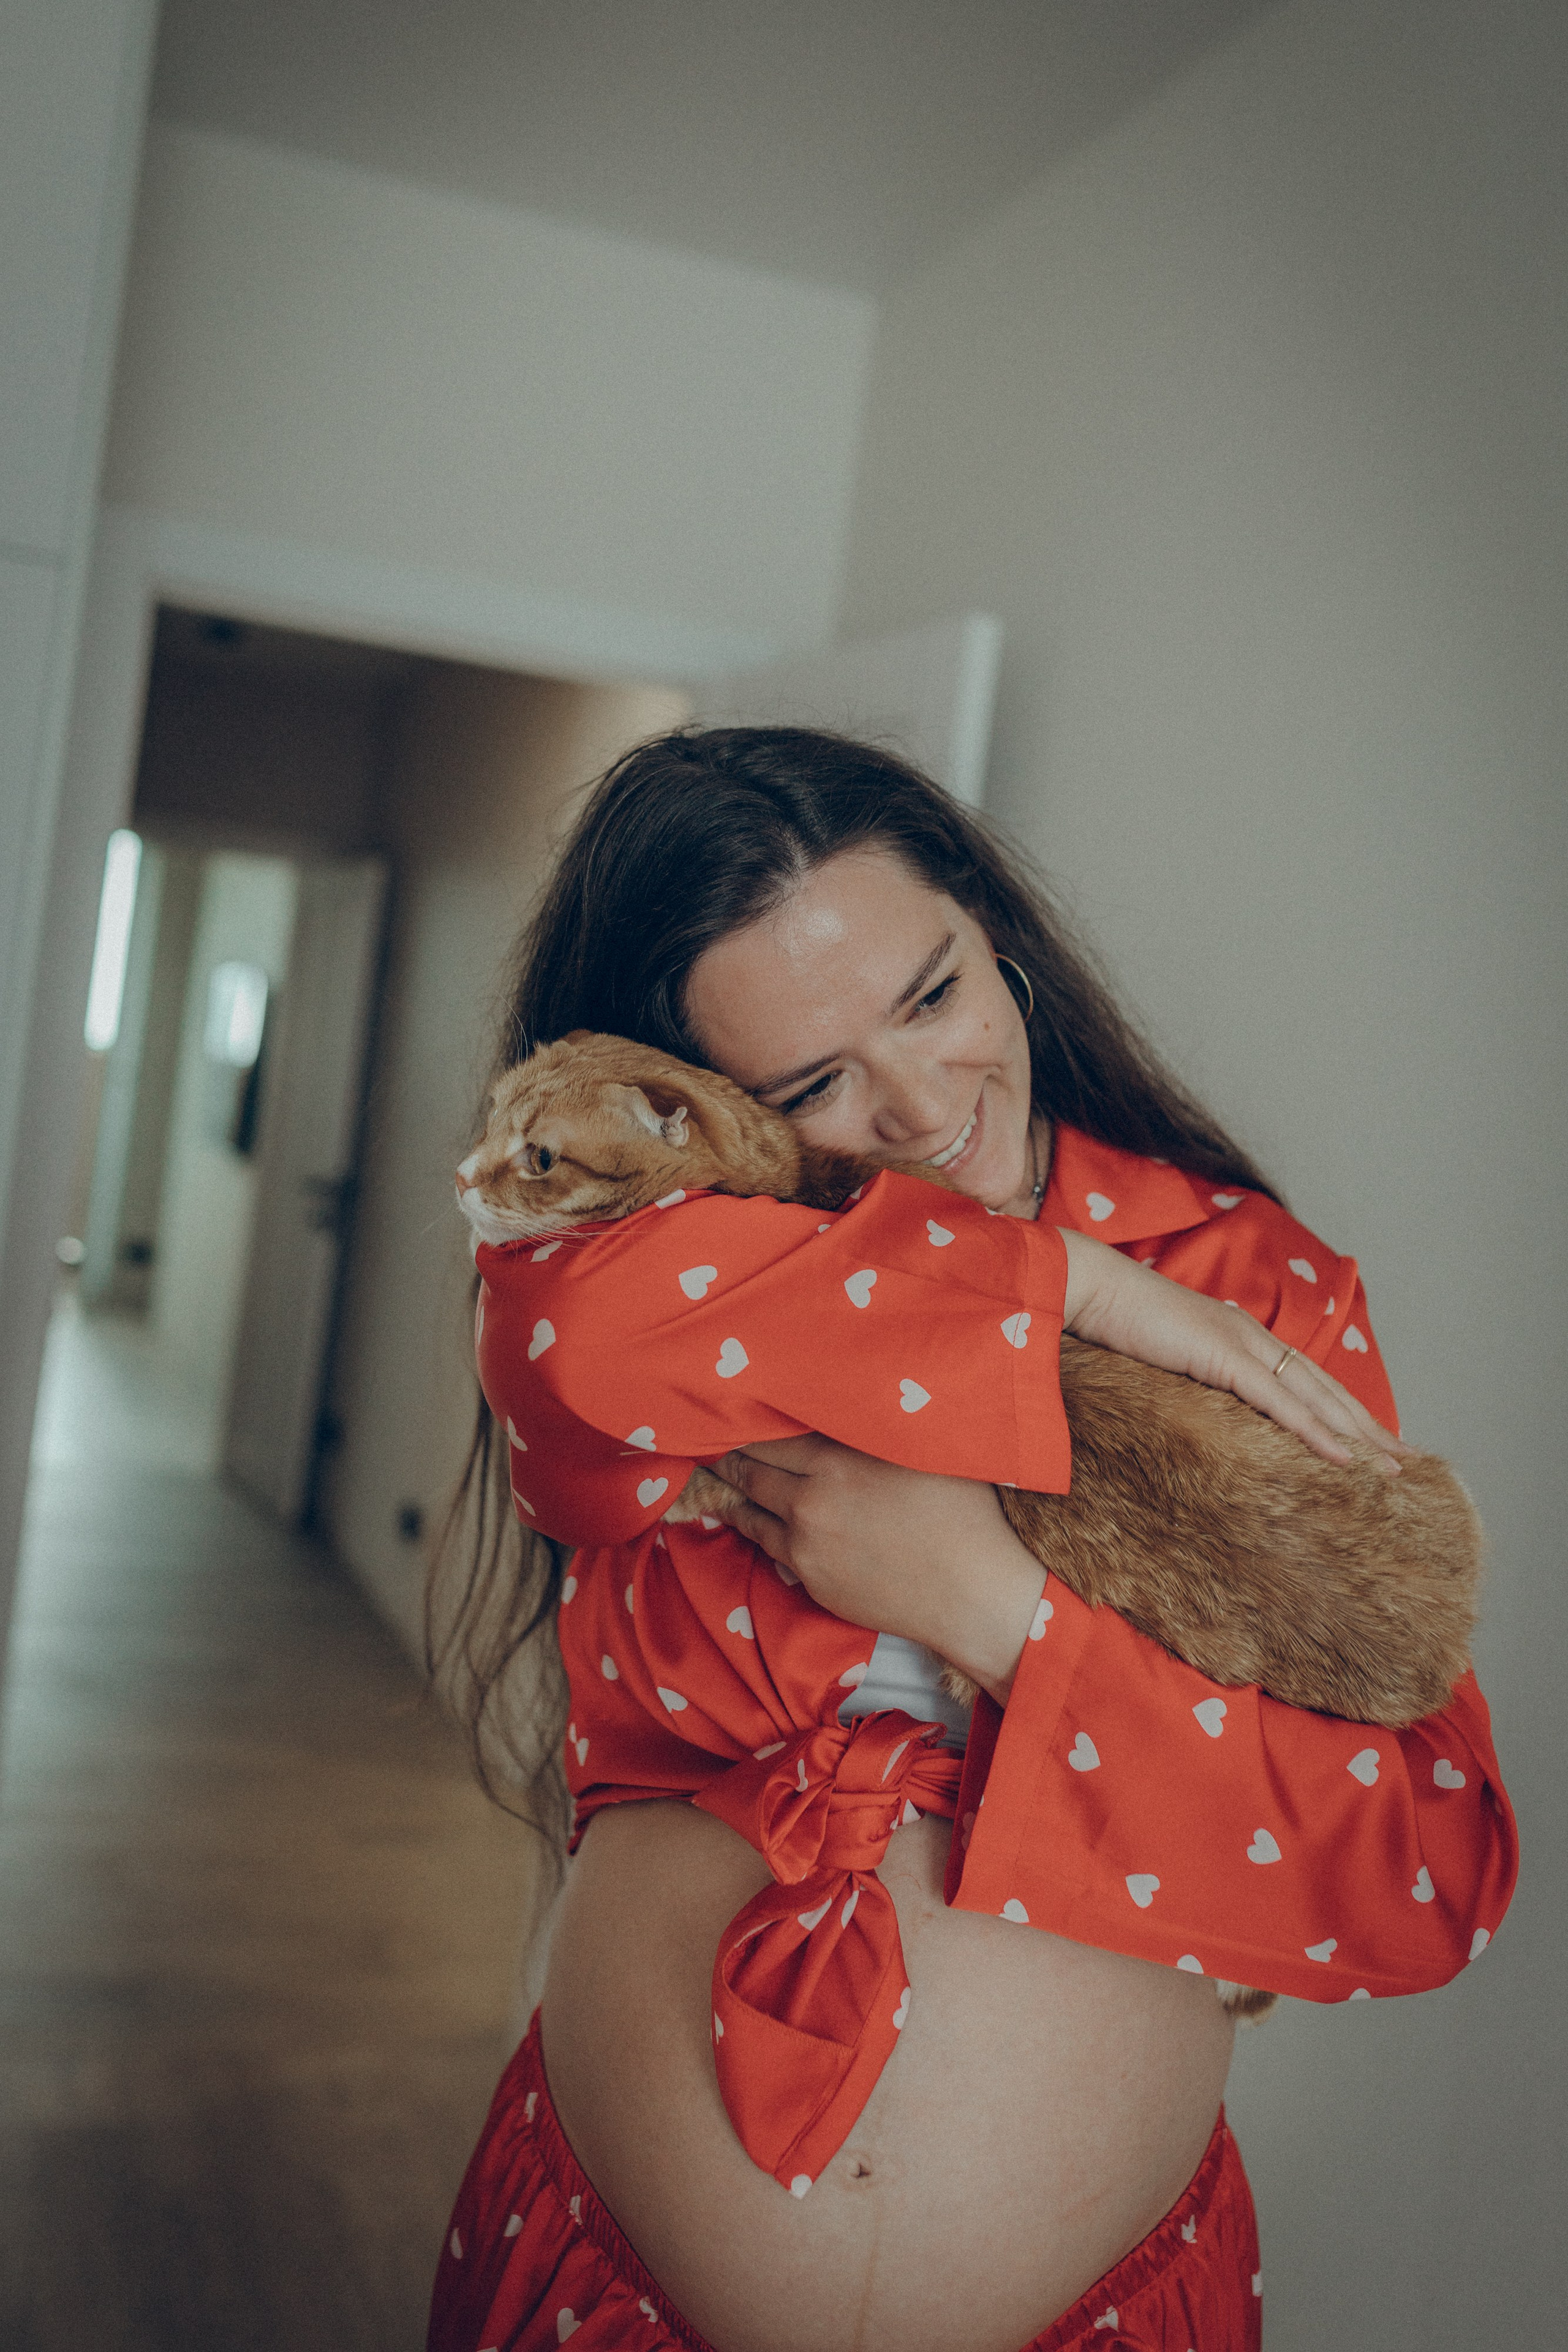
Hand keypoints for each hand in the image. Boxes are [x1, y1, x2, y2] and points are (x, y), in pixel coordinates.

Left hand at [701, 1436, 1045, 1706]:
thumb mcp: (920, 1451)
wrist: (973, 1593)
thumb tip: (849, 1397)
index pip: (771, 1432)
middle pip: (752, 1467)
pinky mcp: (810, 1579)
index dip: (748, 1419)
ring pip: (751, 1509)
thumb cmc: (964, 1513)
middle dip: (729, 1453)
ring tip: (715, 1473)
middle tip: (707, 1439)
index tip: (730, 1406)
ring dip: (732, 1490)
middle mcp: (812, 1498)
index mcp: (839, 1458)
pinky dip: (751, 1525)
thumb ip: (874, 1427)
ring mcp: (806, 1543)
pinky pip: (768, 1546)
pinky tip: (743, 1515)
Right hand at [1058, 1230, 1408, 1472]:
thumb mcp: (1160, 1360)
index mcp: (1238, 1336)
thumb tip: (1196, 1415)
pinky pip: (1279, 1403)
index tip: (1371, 1441)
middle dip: (1369, 1427)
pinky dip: (1314, 1431)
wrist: (1086, 1289)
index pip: (1304, 1379)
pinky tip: (1343, 1457)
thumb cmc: (1111, 1323)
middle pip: (1325, 1389)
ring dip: (1357, 1435)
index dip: (1342, 1411)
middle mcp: (1251, 1336)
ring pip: (1315, 1398)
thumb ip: (1186, 1380)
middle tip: (1406, 1461)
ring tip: (1392, 1469)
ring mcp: (1240, 1344)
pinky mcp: (1224, 1357)